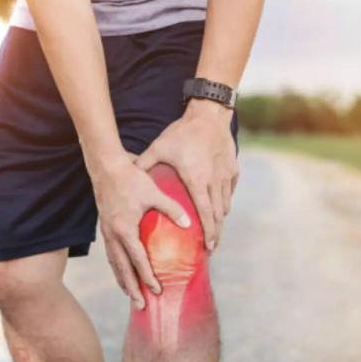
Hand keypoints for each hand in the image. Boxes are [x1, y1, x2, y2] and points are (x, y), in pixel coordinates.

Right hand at [91, 153, 190, 309]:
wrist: (106, 167)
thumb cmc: (132, 179)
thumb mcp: (154, 192)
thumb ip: (172, 208)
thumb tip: (189, 223)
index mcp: (125, 229)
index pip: (137, 259)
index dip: (147, 277)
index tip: (157, 290)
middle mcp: (113, 235)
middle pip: (122, 269)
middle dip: (132, 288)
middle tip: (141, 306)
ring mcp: (107, 232)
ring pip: (114, 263)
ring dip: (123, 280)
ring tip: (131, 295)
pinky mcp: (106, 228)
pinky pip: (111, 253)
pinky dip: (117, 266)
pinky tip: (123, 272)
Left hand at [136, 99, 237, 250]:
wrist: (209, 115)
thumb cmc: (182, 132)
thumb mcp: (160, 148)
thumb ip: (145, 164)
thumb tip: (128, 176)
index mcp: (197, 180)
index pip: (205, 213)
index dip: (209, 232)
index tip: (209, 247)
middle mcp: (214, 181)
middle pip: (219, 214)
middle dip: (217, 232)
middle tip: (212, 247)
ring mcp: (226, 175)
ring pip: (226, 203)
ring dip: (221, 218)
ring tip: (215, 230)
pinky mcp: (232, 168)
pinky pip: (230, 190)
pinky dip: (225, 200)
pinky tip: (220, 205)